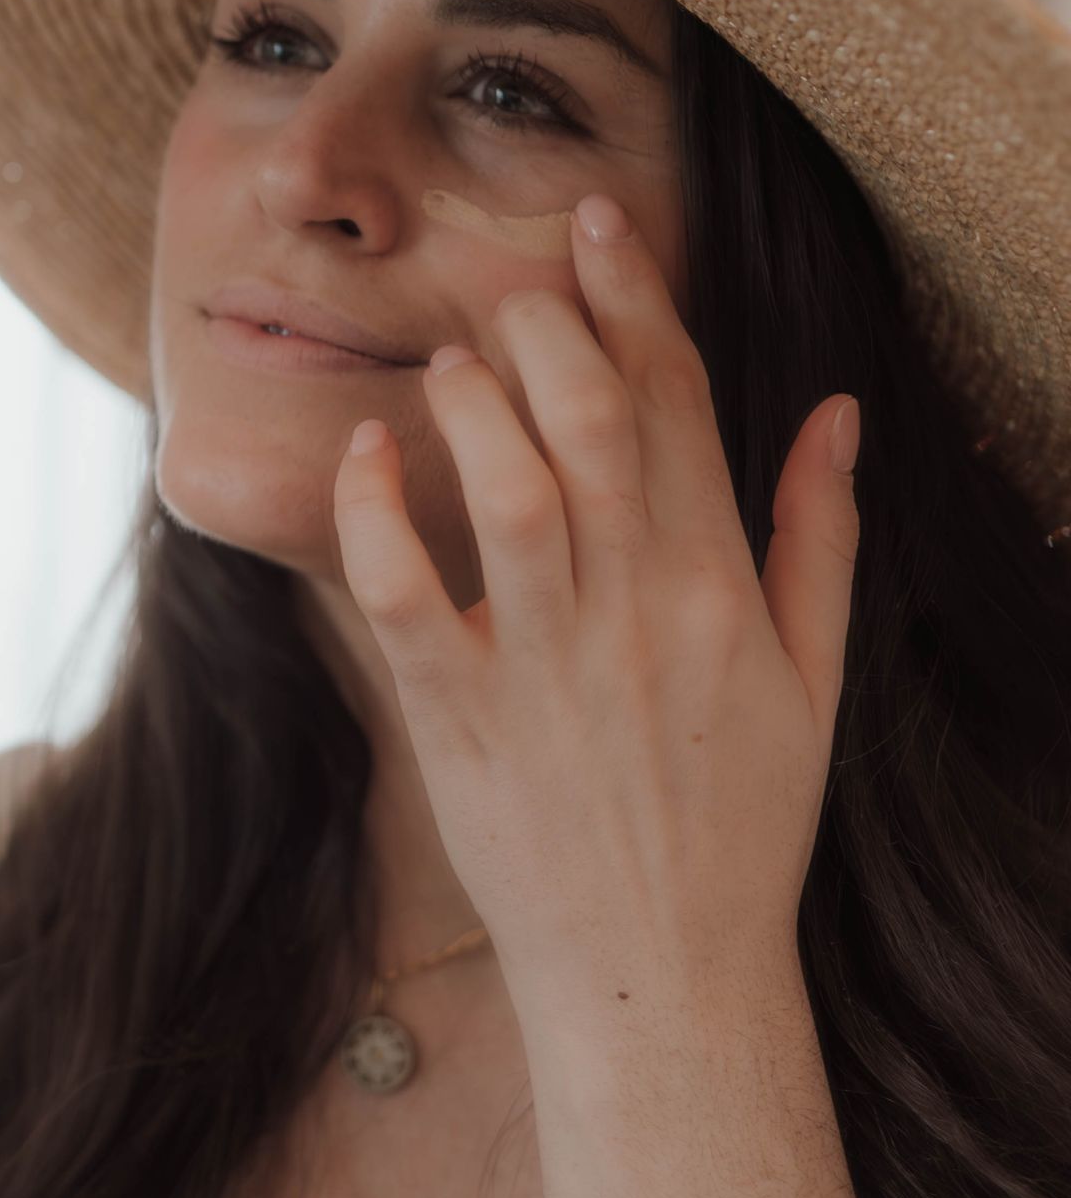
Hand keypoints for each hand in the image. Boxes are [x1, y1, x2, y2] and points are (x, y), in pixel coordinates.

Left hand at [331, 191, 859, 1009]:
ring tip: (447, 361)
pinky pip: (406, 596)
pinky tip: (362, 453)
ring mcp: (546, 670)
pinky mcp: (462, 724)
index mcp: (721, 591)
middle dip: (547, 324)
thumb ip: (818, 538)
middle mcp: (636, 615)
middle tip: (508, 284)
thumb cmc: (738, 826)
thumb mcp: (814, 681)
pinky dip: (375, 515)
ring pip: (508, 490)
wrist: (661, 975)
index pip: (678, 403)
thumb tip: (836, 410)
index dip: (634, 295)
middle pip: (590, 422)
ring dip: (472, 401)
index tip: (594, 222)